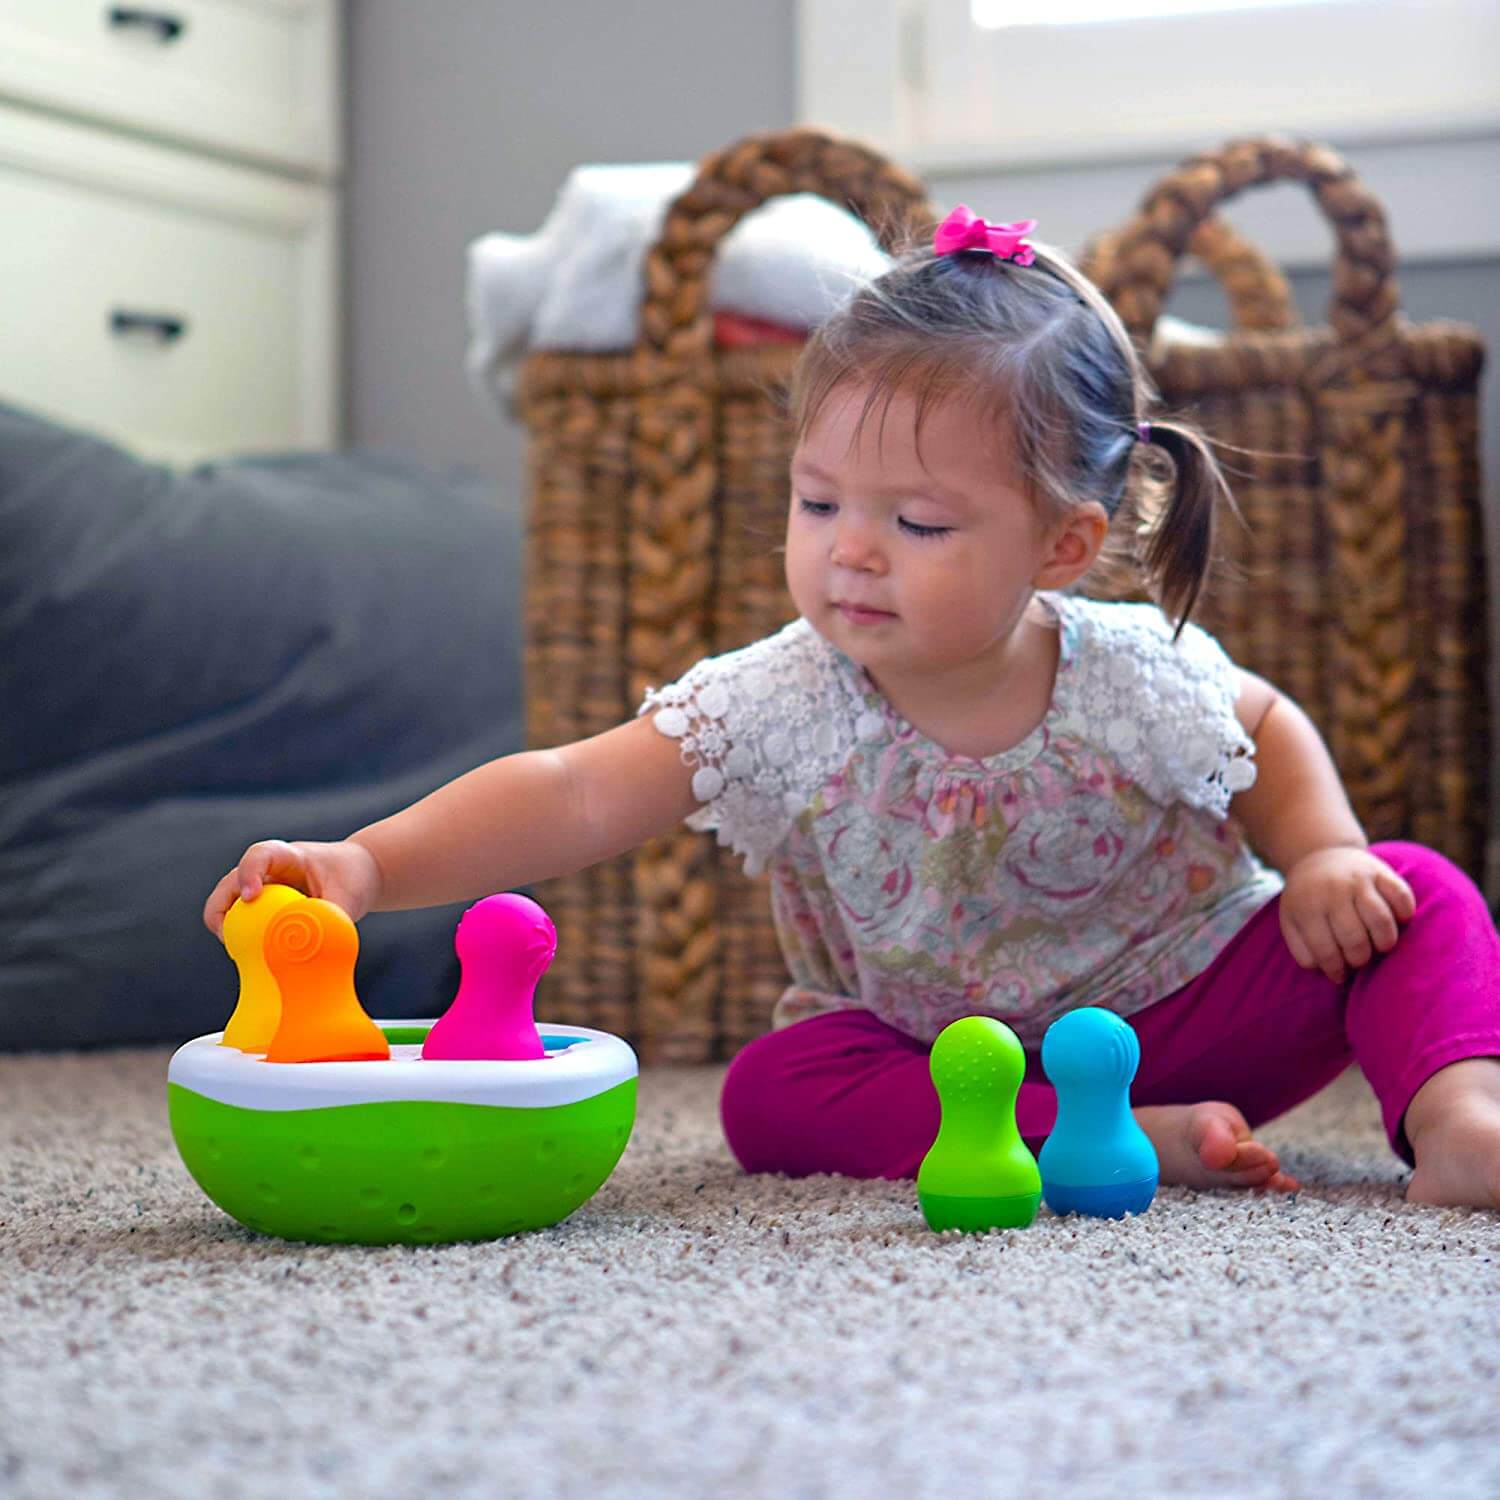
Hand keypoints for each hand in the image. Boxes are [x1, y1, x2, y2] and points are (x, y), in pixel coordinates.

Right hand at [202, 838, 382, 940]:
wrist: (359, 873)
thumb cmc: (353, 878)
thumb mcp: (350, 897)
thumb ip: (333, 921)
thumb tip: (318, 952)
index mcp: (289, 856)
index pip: (260, 855)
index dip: (249, 874)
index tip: (251, 897)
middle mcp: (267, 871)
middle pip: (229, 884)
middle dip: (221, 911)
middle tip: (230, 940)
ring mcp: (261, 890)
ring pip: (229, 906)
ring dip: (229, 929)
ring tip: (243, 955)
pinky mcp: (263, 909)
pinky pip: (243, 924)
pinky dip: (243, 940)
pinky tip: (257, 960)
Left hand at [1278, 846, 1415, 982]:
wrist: (1319, 856)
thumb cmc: (1307, 899)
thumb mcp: (1292, 921)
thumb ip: (1302, 949)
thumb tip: (1327, 972)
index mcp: (1307, 907)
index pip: (1325, 951)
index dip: (1336, 970)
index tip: (1341, 975)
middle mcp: (1333, 892)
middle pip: (1355, 940)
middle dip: (1360, 959)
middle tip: (1360, 959)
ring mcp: (1358, 879)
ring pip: (1381, 920)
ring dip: (1385, 942)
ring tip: (1380, 946)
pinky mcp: (1380, 871)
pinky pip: (1401, 896)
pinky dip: (1405, 914)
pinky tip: (1398, 921)